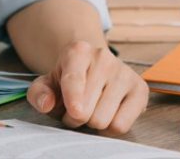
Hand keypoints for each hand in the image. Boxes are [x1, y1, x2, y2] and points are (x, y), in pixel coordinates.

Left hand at [26, 40, 148, 134]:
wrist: (92, 67)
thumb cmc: (67, 80)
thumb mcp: (45, 83)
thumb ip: (39, 93)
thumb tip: (46, 104)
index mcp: (77, 51)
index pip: (74, 79)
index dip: (73, 98)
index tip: (74, 110)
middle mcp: (103, 58)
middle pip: (86, 110)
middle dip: (75, 118)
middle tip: (75, 108)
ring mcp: (124, 72)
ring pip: (104, 120)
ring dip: (92, 123)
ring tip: (90, 109)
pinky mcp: (140, 89)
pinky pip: (122, 125)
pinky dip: (110, 128)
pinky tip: (107, 113)